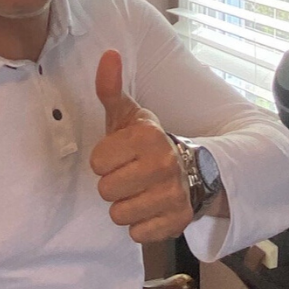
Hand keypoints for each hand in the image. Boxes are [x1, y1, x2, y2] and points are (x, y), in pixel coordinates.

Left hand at [89, 49, 193, 242]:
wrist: (191, 169)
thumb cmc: (146, 142)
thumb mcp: (128, 114)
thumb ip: (111, 87)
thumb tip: (108, 54)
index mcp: (148, 136)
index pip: (97, 163)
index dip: (105, 160)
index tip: (121, 154)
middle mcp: (164, 164)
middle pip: (106, 191)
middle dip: (114, 184)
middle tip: (130, 173)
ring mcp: (173, 195)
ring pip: (119, 215)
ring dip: (126, 205)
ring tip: (140, 190)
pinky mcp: (178, 222)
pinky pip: (137, 234)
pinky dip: (141, 225)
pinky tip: (151, 207)